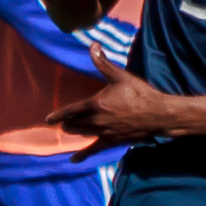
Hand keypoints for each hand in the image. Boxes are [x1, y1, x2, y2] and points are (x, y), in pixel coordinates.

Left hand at [48, 43, 174, 158]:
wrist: (157, 114)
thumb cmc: (140, 94)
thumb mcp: (120, 76)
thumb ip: (103, 63)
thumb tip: (93, 45)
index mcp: (96, 103)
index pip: (71, 110)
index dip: (58, 114)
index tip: (48, 119)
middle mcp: (96, 120)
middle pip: (74, 123)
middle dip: (67, 122)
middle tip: (63, 121)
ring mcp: (103, 132)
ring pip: (82, 133)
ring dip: (74, 131)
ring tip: (69, 128)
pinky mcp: (112, 140)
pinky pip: (94, 149)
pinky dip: (83, 155)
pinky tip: (74, 160)